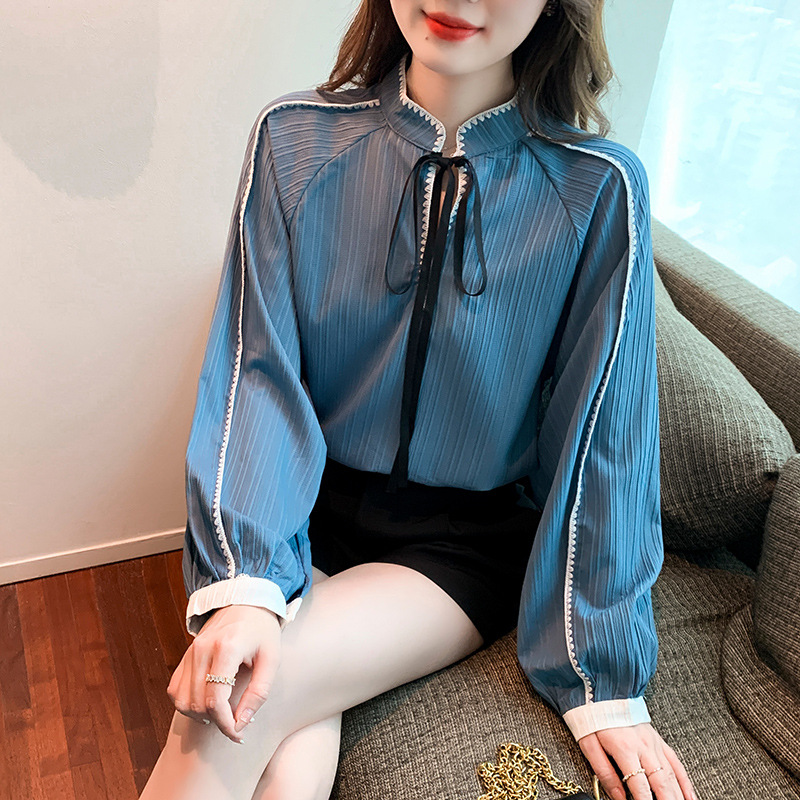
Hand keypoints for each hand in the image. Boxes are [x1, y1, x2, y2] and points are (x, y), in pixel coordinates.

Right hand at [166, 604, 281, 742]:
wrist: (247, 603)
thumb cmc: (263, 632)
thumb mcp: (271, 660)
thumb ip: (258, 693)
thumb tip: (241, 724)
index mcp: (226, 648)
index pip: (215, 699)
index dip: (225, 724)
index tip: (238, 734)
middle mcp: (202, 649)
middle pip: (196, 703)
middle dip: (215, 721)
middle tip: (235, 723)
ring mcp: (190, 651)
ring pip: (181, 700)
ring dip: (199, 715)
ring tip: (222, 714)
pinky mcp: (185, 655)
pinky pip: (175, 690)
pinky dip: (187, 704)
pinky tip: (207, 704)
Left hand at [578, 722, 698, 799]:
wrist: (603, 691)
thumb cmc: (593, 717)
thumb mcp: (589, 744)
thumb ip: (604, 773)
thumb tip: (617, 797)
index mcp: (625, 748)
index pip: (640, 785)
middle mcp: (644, 747)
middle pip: (662, 783)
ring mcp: (655, 744)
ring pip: (672, 776)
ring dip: (678, 796)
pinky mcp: (659, 741)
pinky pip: (677, 764)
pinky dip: (685, 783)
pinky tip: (690, 797)